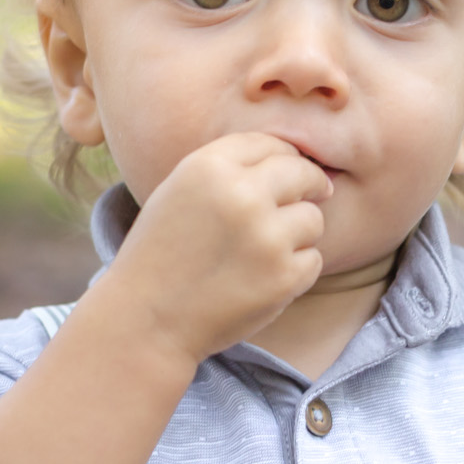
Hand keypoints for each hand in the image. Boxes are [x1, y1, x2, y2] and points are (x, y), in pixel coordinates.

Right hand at [105, 133, 333, 364]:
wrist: (146, 320)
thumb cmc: (161, 254)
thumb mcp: (179, 191)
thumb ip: (228, 169)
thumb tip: (294, 158)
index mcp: (209, 167)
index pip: (270, 144)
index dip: (285, 156)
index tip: (291, 171)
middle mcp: (242, 195)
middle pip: (303, 173)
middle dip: (311, 184)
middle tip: (316, 194)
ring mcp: (266, 237)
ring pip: (313, 219)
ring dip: (298, 233)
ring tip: (265, 251)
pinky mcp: (283, 276)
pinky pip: (313, 259)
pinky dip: (296, 270)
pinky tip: (264, 278)